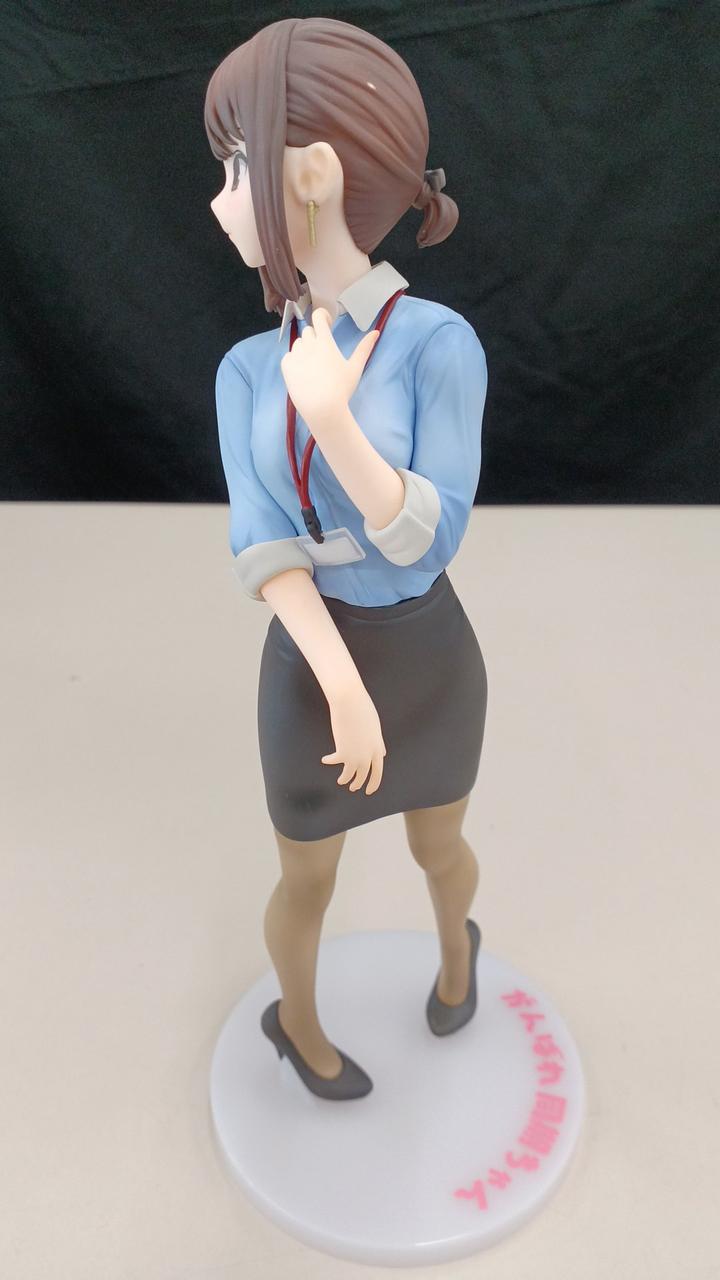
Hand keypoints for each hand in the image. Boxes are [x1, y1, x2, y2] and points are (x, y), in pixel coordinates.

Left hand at [280, 307, 378, 431]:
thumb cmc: (341, 389)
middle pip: (308, 331)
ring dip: (305, 349)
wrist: (322, 409)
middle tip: (323, 355)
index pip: (318, 316)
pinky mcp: (286, 367)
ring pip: (298, 343)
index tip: (327, 323)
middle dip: (315, 337)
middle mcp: (308, 345)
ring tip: (313, 366)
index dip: (322, 316)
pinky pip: (288, 356)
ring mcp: (295, 355)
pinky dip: (294, 361)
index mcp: (325, 342)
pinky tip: (303, 373)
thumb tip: (376, 332)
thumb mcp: (355, 368)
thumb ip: (364, 348)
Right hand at [322, 683, 386, 795]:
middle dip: (358, 784)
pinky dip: (330, 761)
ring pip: (350, 775)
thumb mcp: (375, 728)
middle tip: (354, 788)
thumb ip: (378, 743)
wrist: (350, 702)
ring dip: (345, 779)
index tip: (369, 790)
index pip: (378, 771)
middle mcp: (368, 755)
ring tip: (341, 781)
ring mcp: (356, 755)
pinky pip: (335, 761)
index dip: (374, 782)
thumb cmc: (363, 710)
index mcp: (378, 748)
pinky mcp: (342, 752)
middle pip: (363, 776)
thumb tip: (381, 754)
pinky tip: (325, 760)